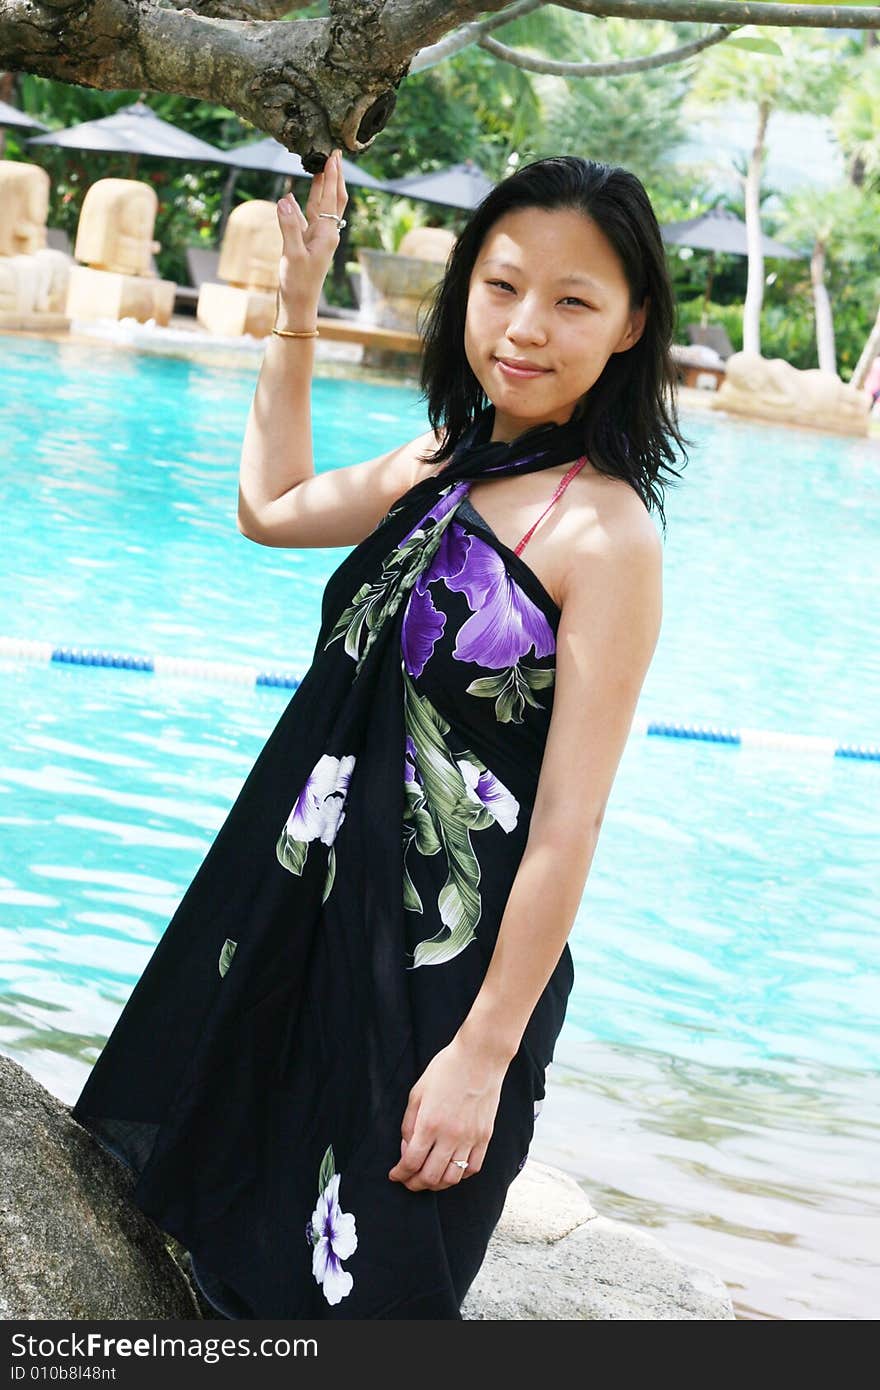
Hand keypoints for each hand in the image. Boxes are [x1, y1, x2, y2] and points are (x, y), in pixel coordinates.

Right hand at [276, 148, 348, 314]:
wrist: (298, 306)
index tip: (334, 155)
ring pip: (320, 207)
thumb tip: (284, 199)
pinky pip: (304, 220)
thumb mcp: (291, 255)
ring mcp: (316, 239)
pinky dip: (298, 207)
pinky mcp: (305, 245)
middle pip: (333, 199)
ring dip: (320, 187)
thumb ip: (288, 226)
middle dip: (334, 177)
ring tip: (318, 167)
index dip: (332, 176)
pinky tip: (289, 197)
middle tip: (335, 155)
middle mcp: (326, 234)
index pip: (332, 199)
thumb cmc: (297, 284)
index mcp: (327, 234)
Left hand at [387, 1034, 506, 1192]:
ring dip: (437, 1184)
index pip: (411, 1162)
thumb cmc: (446, 1069)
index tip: (395, 1175)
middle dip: (414, 1184)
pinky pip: (473, 1168)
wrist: (479, 1057)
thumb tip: (407, 1147)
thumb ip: (408, 1123)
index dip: (400, 1174)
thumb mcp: (417, 1092)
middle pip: (430, 1177)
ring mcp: (470, 1138)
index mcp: (429, 1123)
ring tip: (429, 1179)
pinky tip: (452, 1169)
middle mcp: (450, 1136)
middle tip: (408, 1180)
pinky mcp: (485, 1137)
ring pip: (452, 1178)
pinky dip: (460, 1175)